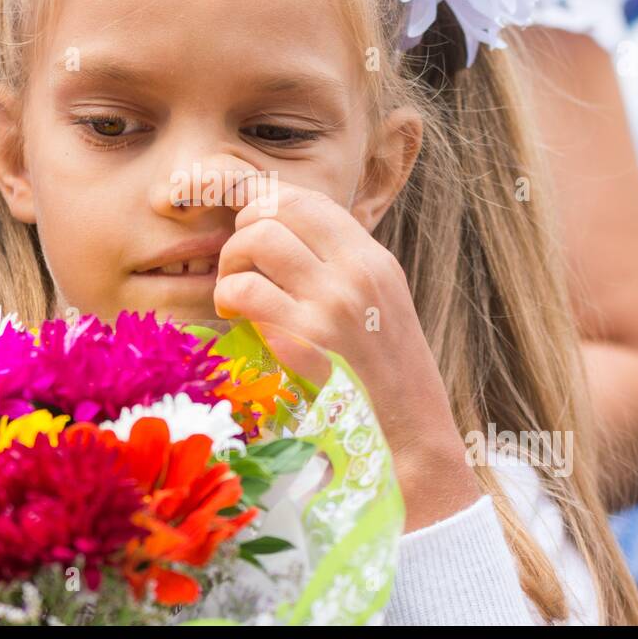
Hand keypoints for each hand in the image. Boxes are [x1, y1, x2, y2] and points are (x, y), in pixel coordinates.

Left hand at [213, 178, 479, 529]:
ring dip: (230, 265)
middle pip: (274, 211)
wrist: (409, 439)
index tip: (249, 228)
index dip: (264, 203)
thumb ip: (340, 266)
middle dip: (241, 234)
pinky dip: (228, 300)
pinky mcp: (305, 340)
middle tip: (240, 268)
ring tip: (236, 295)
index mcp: (374, 260)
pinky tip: (236, 319)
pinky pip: (245, 291)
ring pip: (255, 240)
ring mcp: (331, 304)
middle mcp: (356, 273)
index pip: (306, 199)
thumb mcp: (379, 305)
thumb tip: (283, 230)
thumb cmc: (384, 379)